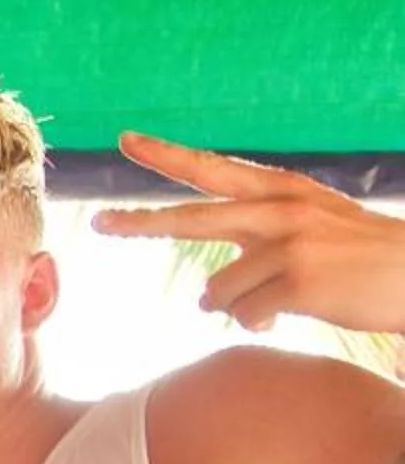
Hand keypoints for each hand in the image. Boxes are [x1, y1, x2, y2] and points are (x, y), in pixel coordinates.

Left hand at [93, 133, 404, 334]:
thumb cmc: (364, 260)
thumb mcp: (314, 231)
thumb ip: (258, 247)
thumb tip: (209, 298)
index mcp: (284, 191)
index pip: (214, 170)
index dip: (168, 156)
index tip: (127, 140)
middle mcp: (281, 209)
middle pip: (191, 218)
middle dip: (140, 223)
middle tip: (98, 223)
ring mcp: (288, 244)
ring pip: (219, 287)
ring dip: (238, 306)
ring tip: (276, 304)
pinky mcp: (297, 281)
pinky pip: (245, 314)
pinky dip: (259, 322)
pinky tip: (289, 314)